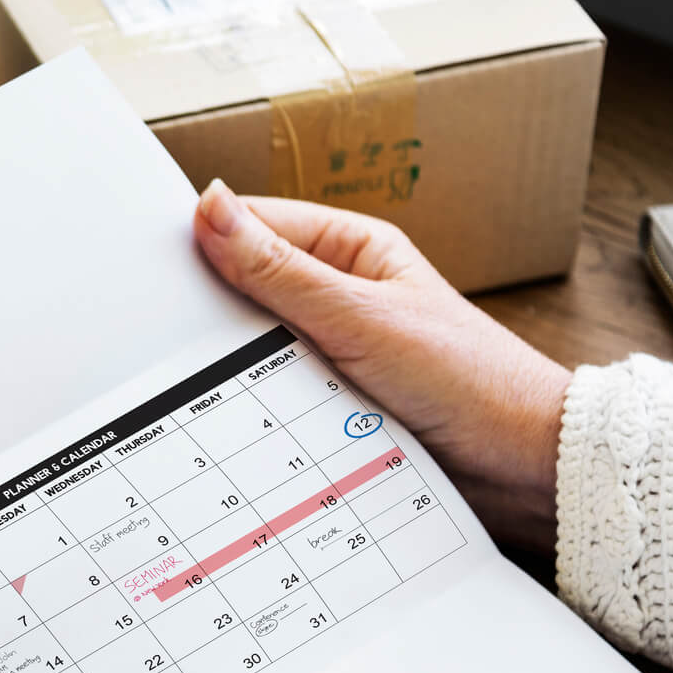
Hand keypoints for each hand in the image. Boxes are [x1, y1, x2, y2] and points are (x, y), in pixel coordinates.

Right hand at [193, 182, 570, 550]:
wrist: (522, 465)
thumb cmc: (468, 377)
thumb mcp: (361, 316)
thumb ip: (280, 270)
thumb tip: (213, 207)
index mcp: (350, 248)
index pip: (254, 226)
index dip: (203, 242)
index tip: (150, 267)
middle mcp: (338, 293)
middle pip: (247, 289)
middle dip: (212, 313)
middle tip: (162, 335)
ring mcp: (333, 349)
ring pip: (255, 348)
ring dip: (234, 367)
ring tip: (192, 381)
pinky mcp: (332, 402)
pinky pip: (273, 396)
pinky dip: (254, 406)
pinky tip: (229, 419)